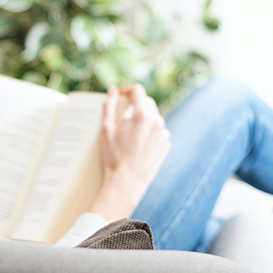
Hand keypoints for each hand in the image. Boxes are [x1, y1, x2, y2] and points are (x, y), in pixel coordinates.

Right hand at [89, 85, 171, 221]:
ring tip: (130, 131)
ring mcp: (163, 134)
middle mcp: (157, 121)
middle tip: (122, 114)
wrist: (127, 182)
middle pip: (146, 102)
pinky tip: (138, 142)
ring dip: (143, 118)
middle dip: (135, 104)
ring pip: (153, 116)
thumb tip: (113, 91)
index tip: (120, 95)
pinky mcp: (166, 145)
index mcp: (142, 115)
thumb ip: (109, 105)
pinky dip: (149, 131)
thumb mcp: (106, 129)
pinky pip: (158, 131)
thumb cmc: (114, 156)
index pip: (137, 91)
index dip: (126, 90)